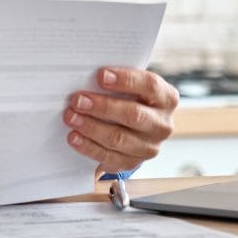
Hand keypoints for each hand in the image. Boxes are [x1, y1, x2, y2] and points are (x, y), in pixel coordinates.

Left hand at [63, 67, 178, 173]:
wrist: (132, 126)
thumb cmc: (128, 97)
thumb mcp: (128, 84)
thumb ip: (115, 79)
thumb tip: (86, 74)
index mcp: (165, 98)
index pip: (150, 86)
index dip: (125, 80)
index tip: (100, 75)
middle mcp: (161, 124)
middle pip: (134, 115)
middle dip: (102, 107)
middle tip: (78, 100)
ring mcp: (149, 146)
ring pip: (120, 138)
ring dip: (91, 128)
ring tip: (71, 117)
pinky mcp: (132, 162)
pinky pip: (109, 157)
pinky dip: (89, 147)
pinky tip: (74, 137)